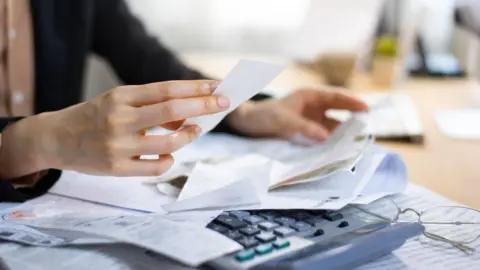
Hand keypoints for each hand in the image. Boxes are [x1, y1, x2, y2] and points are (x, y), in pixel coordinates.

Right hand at [0, 80, 228, 178]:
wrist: (54, 138)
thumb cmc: (92, 117)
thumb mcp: (117, 102)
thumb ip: (150, 106)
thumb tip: (188, 114)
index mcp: (120, 97)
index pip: (165, 89)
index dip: (194, 88)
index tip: (216, 87)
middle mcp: (119, 118)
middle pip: (172, 110)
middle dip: (203, 105)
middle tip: (224, 103)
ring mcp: (118, 145)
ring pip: (168, 143)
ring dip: (188, 136)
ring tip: (196, 130)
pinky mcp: (116, 168)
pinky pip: (155, 167)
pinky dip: (169, 160)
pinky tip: (169, 155)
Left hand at [226, 87, 367, 141]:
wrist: (246, 124)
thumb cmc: (263, 116)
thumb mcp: (283, 120)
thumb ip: (305, 128)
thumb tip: (326, 137)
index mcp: (309, 96)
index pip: (336, 97)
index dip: (352, 103)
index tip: (367, 110)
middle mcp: (313, 107)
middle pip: (338, 111)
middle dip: (353, 118)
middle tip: (368, 129)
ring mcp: (310, 119)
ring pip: (332, 125)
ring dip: (343, 133)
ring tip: (356, 143)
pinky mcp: (306, 131)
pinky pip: (322, 136)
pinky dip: (331, 141)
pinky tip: (338, 150)